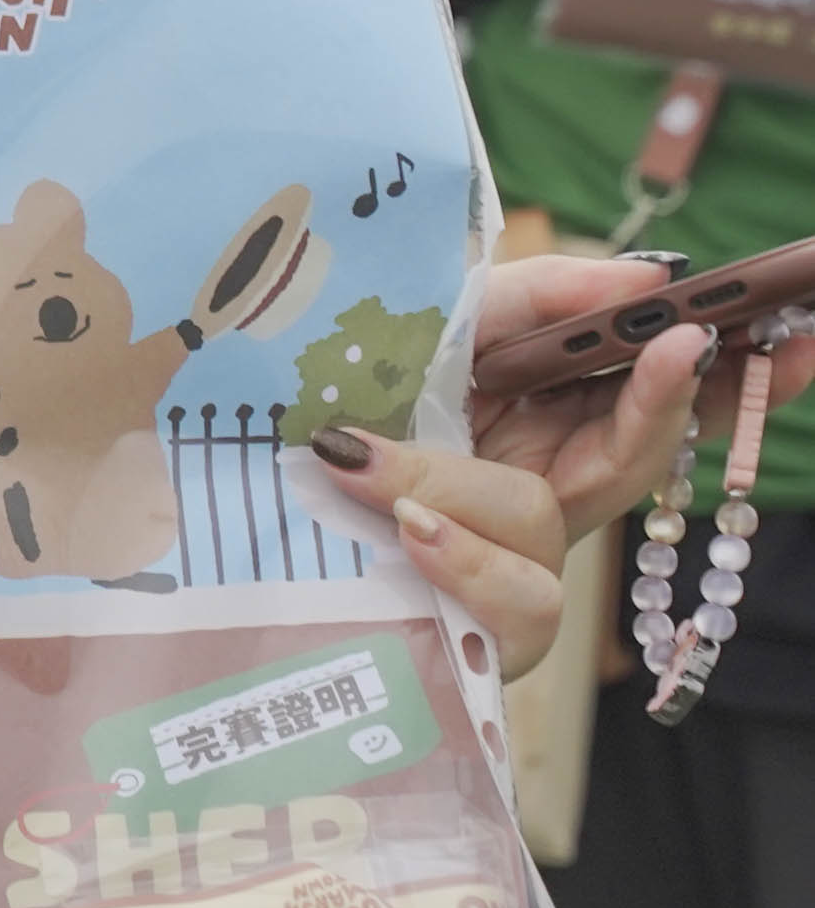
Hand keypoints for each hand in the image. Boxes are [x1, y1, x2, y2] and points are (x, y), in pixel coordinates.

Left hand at [311, 250, 713, 683]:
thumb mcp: (402, 344)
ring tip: (366, 463)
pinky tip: (409, 532)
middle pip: (631, 455)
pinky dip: (462, 559)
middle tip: (674, 348)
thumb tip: (638, 273)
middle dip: (660, 403)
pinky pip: (511, 599)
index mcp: (520, 422)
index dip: (677, 370)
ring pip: (536, 517)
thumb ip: (515, 301)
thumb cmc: (313, 425)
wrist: (216, 540)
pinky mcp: (479, 633)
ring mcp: (507, 565)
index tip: (691, 327)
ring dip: (455, 482)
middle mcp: (528, 491)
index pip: (633, 396)